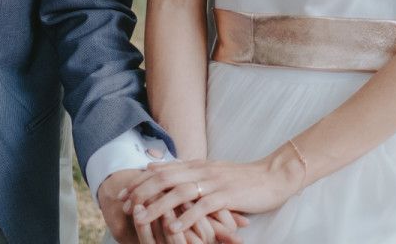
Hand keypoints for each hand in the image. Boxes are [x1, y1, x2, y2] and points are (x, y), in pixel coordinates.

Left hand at [103, 168, 246, 243]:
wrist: (272, 176)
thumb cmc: (242, 179)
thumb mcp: (211, 173)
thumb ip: (189, 174)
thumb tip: (161, 172)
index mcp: (197, 166)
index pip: (162, 171)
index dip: (140, 182)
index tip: (123, 193)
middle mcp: (201, 171)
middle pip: (164, 179)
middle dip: (141, 192)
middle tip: (123, 205)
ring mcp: (214, 183)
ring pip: (179, 193)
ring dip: (157, 206)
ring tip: (140, 218)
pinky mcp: (227, 196)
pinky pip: (203, 207)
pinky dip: (186, 218)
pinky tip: (173, 228)